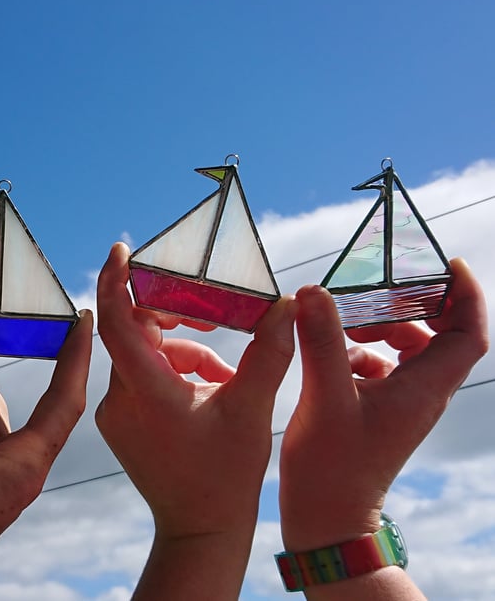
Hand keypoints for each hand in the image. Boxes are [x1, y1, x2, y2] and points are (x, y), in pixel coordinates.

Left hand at [95, 242, 295, 600]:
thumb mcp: (254, 409)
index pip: (116, 320)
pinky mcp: (119, 423)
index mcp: (147, 391)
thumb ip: (269, 352)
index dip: (116, 280)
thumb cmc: (229, 477)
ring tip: (226, 373)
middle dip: (174, 317)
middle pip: (136, 332)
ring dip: (183, 351)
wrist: (201, 533)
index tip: (122, 249)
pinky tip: (210, 385)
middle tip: (210, 312)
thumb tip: (286, 304)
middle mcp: (120, 399)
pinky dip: (172, 371)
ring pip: (144, 355)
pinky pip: (141, 377)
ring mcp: (116, 413)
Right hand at [279, 260, 487, 595]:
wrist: (327, 520)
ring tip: (345, 321)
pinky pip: (383, 365)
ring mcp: (401, 404)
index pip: (470, 334)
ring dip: (382, 325)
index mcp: (423, 389)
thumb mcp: (325, 396)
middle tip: (374, 289)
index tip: (445, 264)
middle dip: (411, 304)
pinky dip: (361, 348)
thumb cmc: (331, 466)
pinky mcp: (378, 411)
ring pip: (410, 349)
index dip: (466, 295)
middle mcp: (421, 394)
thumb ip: (322, 341)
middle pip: (440, 335)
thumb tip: (314, 291)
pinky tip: (331, 352)